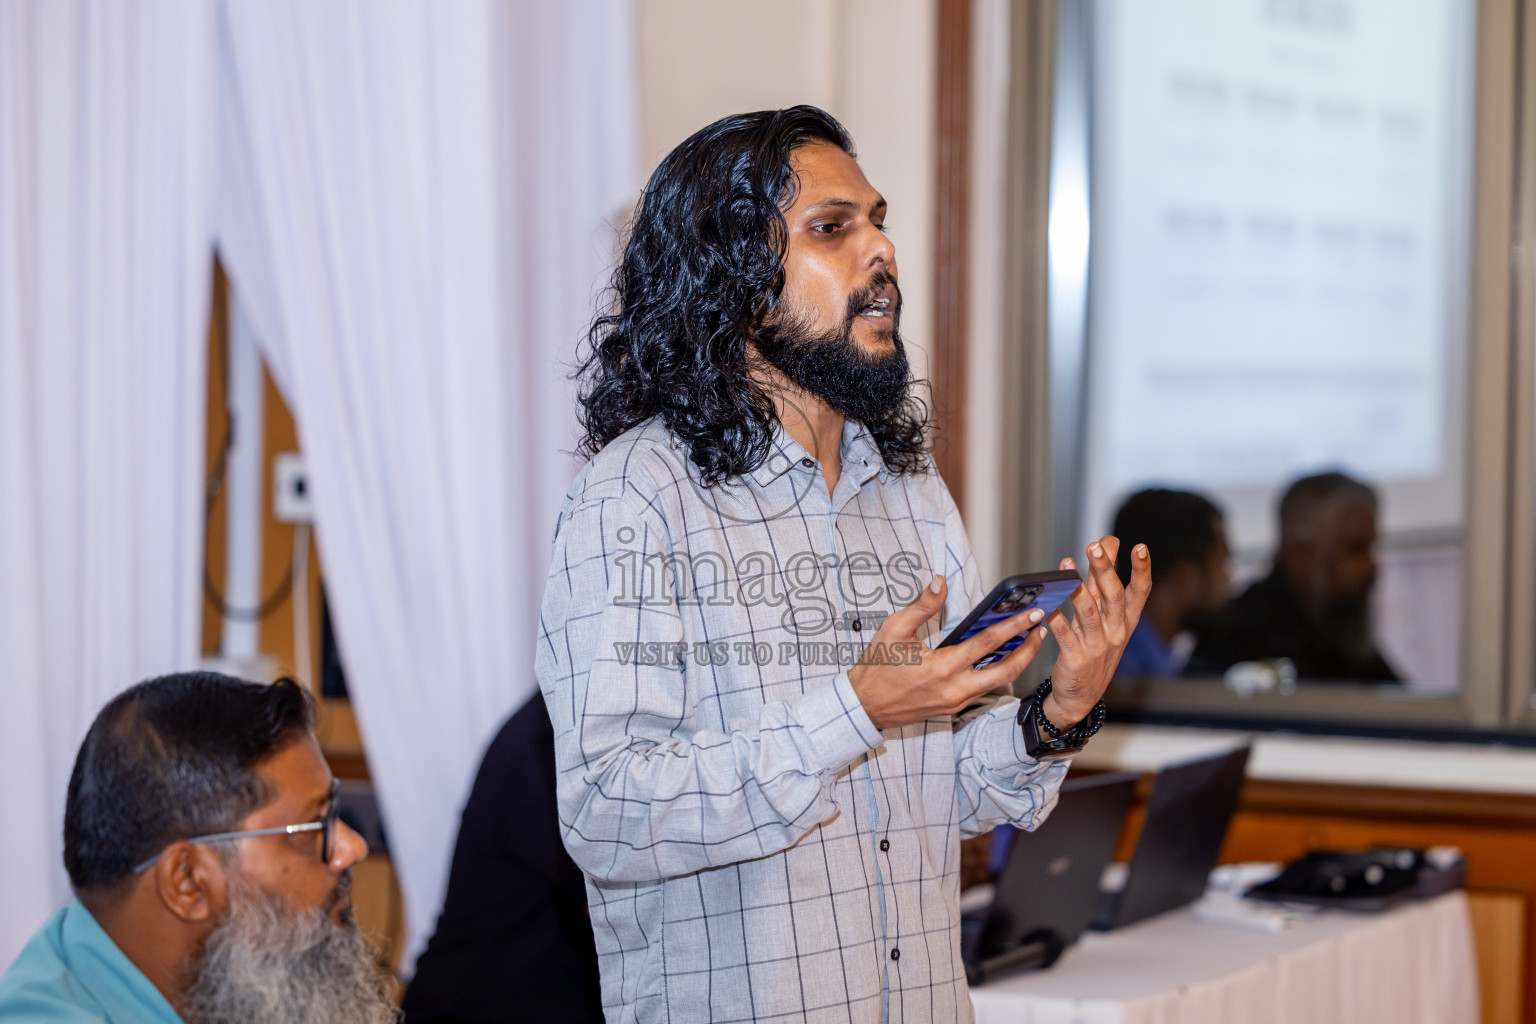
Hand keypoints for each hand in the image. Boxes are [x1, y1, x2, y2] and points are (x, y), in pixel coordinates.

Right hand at [848, 575, 1047, 730]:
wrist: (865, 706)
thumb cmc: (877, 665)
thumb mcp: (894, 629)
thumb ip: (921, 605)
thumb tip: (939, 581)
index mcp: (942, 666)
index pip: (988, 642)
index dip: (1014, 626)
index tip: (1034, 612)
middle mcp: (955, 687)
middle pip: (1006, 669)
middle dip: (1028, 649)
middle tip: (1042, 629)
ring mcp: (956, 700)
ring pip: (998, 681)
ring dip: (1016, 661)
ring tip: (1028, 640)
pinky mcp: (953, 706)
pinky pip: (982, 687)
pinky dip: (996, 670)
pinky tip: (1001, 654)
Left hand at [1042, 537, 1151, 730]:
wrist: (1080, 695)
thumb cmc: (1092, 647)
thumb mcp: (1102, 615)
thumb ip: (1102, 580)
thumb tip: (1107, 543)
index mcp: (1126, 621)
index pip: (1140, 592)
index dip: (1142, 570)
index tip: (1140, 547)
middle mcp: (1115, 632)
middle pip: (1114, 597)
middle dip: (1105, 570)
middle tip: (1095, 546)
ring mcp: (1096, 647)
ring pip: (1089, 613)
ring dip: (1077, 588)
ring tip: (1065, 564)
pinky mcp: (1076, 659)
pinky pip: (1064, 634)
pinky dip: (1054, 618)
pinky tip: (1046, 603)